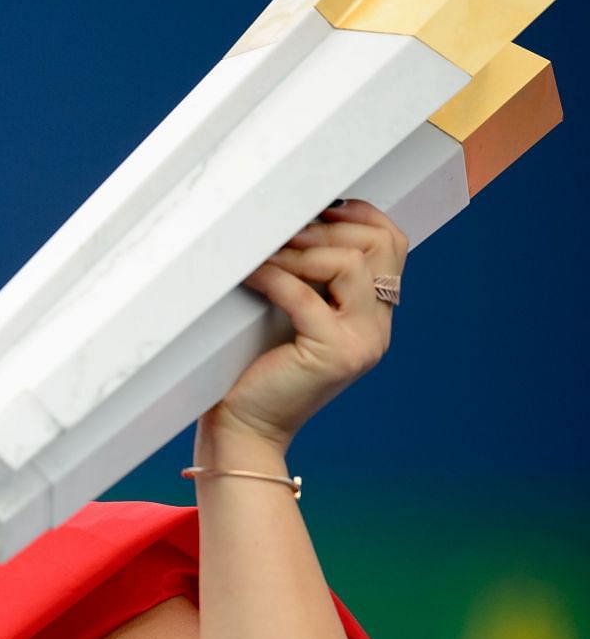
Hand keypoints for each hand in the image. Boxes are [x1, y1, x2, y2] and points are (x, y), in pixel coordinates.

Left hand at [211, 199, 405, 452]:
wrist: (245, 429)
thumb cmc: (256, 368)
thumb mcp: (291, 313)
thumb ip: (308, 276)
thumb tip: (292, 217)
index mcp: (374, 316)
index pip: (393, 245)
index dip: (359, 216)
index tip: (318, 209)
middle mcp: (377, 329)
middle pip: (378, 246)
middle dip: (326, 231)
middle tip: (283, 233)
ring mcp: (361, 343)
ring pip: (351, 264)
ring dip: (302, 251)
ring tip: (265, 254)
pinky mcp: (332, 355)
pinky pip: (306, 296)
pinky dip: (274, 278)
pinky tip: (250, 275)